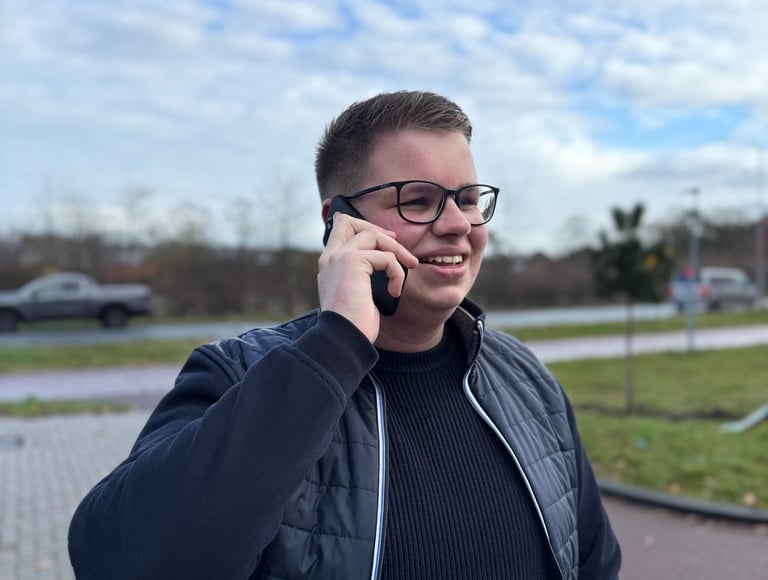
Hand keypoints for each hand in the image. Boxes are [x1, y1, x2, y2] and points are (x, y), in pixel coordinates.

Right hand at [318, 213, 417, 342]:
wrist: (343, 339)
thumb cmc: (353, 324)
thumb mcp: (356, 294)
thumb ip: (360, 275)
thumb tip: (381, 262)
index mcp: (329, 264)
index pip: (339, 228)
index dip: (363, 227)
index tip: (385, 242)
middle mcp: (330, 257)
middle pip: (349, 221)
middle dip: (378, 231)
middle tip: (398, 249)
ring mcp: (339, 258)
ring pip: (372, 234)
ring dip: (396, 251)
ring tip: (409, 267)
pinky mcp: (352, 262)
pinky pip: (385, 256)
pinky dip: (397, 272)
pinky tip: (395, 290)